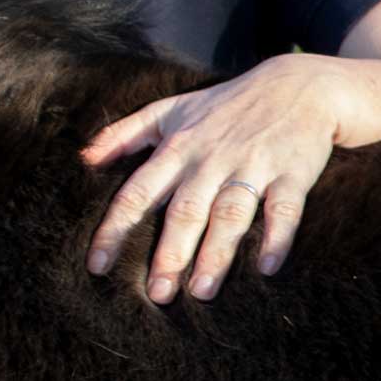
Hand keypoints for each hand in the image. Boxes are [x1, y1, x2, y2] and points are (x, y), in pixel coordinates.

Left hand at [82, 54, 354, 302]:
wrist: (297, 86)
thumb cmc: (224, 105)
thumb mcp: (169, 110)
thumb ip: (124, 133)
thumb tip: (83, 158)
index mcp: (176, 150)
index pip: (136, 194)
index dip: (115, 230)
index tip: (97, 265)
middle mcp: (209, 160)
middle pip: (184, 212)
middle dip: (168, 255)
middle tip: (157, 294)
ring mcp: (251, 166)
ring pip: (229, 215)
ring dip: (216, 254)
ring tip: (201, 292)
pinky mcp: (291, 172)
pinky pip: (284, 209)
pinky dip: (277, 237)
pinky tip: (266, 268)